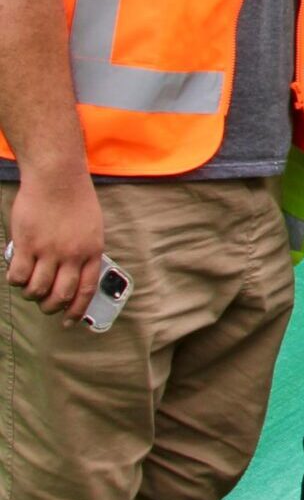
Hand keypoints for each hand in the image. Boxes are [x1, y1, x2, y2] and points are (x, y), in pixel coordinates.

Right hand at [5, 169, 102, 320]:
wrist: (57, 178)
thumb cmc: (75, 200)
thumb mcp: (92, 228)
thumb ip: (85, 252)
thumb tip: (75, 276)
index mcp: (92, 251)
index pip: (86, 290)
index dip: (76, 310)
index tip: (69, 321)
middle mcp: (72, 255)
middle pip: (60, 296)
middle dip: (50, 307)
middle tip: (44, 304)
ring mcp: (48, 250)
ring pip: (37, 289)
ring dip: (31, 294)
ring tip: (29, 287)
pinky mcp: (26, 244)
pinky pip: (17, 275)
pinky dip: (15, 281)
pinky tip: (16, 274)